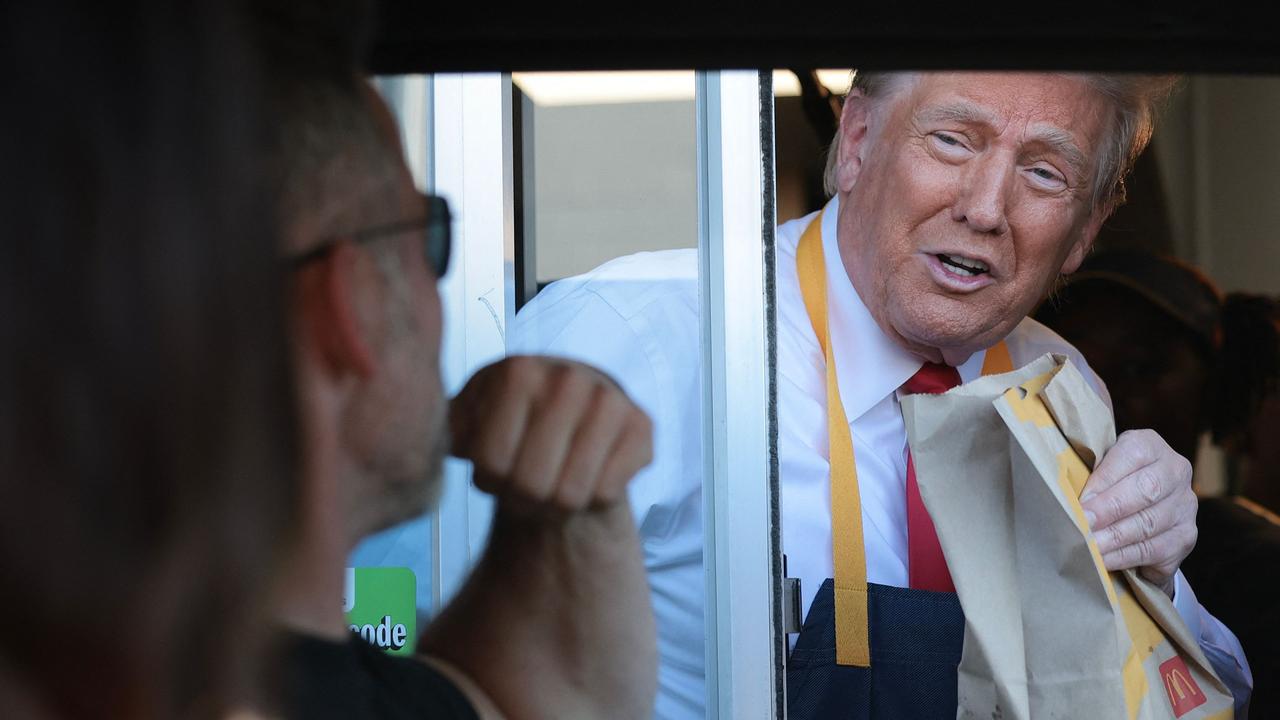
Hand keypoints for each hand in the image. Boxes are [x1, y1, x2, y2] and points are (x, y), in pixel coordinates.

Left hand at [448, 355, 652, 513]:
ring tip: (553, 483)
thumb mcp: (468, 422)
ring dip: (556, 504)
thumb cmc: (511, 429)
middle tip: (525, 484)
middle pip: (530, 483)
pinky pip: (607, 492)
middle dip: (522, 498)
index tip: (494, 468)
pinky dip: (593, 499)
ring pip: (570, 494)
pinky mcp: (642, 426)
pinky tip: (589, 475)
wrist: (571, 429)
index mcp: (517, 370)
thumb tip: (424, 438)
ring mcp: (609, 399)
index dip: (487, 480)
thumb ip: (444, 428)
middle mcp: (567, 376)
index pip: (490, 462)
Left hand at [1081, 429, 1197, 595]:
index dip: (1104, 480)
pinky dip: (1126, 558)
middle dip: (1109, 511)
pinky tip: (1105, 562)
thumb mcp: (1100, 466)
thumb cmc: (1109, 481)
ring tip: (1089, 549)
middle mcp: (1175, 471)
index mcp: (1150, 445)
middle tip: (1083, 527)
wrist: (1142, 507)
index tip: (1080, 501)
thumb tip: (1062, 493)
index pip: (1131, 456)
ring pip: (1150, 524)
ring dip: (1115, 540)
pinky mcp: (1186, 535)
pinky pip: (1156, 550)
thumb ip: (1087, 471)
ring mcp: (1185, 505)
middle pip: (1145, 490)